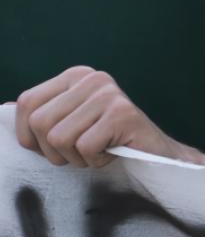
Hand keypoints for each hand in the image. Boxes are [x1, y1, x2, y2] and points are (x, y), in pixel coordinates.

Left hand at [14, 66, 204, 167]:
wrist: (157, 155)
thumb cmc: (107, 144)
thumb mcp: (69, 124)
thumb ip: (41, 114)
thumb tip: (3, 107)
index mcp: (76, 76)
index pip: (27, 103)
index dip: (30, 136)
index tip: (55, 146)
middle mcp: (93, 78)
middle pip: (40, 123)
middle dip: (55, 150)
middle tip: (82, 151)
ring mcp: (109, 94)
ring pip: (59, 138)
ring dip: (76, 157)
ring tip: (98, 151)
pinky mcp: (123, 114)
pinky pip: (84, 147)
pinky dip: (96, 160)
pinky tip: (112, 153)